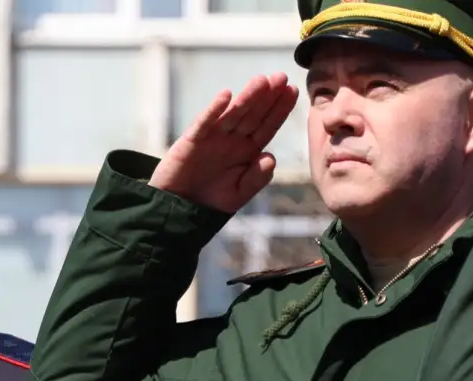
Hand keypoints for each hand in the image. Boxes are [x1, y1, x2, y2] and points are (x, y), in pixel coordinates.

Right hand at [150, 75, 298, 213]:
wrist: (179, 210)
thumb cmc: (211, 201)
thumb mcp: (239, 194)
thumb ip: (256, 179)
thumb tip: (270, 158)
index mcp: (247, 150)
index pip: (267, 126)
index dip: (279, 109)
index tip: (292, 90)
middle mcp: (232, 139)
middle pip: (253, 114)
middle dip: (267, 96)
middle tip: (280, 77)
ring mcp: (212, 137)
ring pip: (233, 114)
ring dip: (247, 97)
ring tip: (261, 81)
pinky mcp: (192, 140)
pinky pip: (204, 123)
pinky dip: (213, 110)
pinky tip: (225, 96)